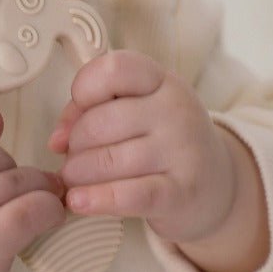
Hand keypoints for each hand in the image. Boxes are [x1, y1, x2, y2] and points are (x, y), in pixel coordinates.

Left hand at [49, 50, 237, 244]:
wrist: (215, 185)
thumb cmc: (159, 140)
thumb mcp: (134, 110)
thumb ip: (89, 111)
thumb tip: (56, 139)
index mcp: (161, 80)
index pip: (114, 69)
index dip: (83, 89)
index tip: (78, 111)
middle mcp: (176, 109)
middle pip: (101, 122)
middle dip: (75, 144)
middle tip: (71, 158)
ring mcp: (182, 151)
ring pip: (109, 160)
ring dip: (78, 174)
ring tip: (72, 180)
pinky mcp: (182, 193)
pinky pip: (130, 195)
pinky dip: (97, 200)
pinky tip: (78, 202)